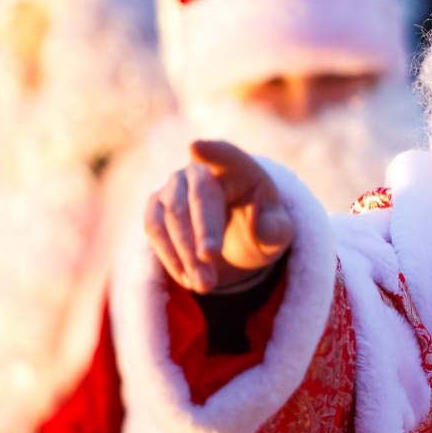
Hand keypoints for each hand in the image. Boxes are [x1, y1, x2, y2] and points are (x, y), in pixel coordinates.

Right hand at [144, 140, 294, 292]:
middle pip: (197, 196)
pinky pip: (154, 229)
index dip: (212, 151)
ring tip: (205, 285)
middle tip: (210, 261)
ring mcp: (174, 186)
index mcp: (238, 167)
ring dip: (186, 253)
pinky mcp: (155, 206)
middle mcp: (201, 169)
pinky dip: (169, 256)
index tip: (196, 147)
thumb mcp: (277, 231)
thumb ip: (275, 228)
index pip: (225, 154)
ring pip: (171, 216)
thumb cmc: (260, 224)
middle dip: (203, 231)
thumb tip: (258, 224)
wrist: (235, 233)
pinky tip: (187, 279)